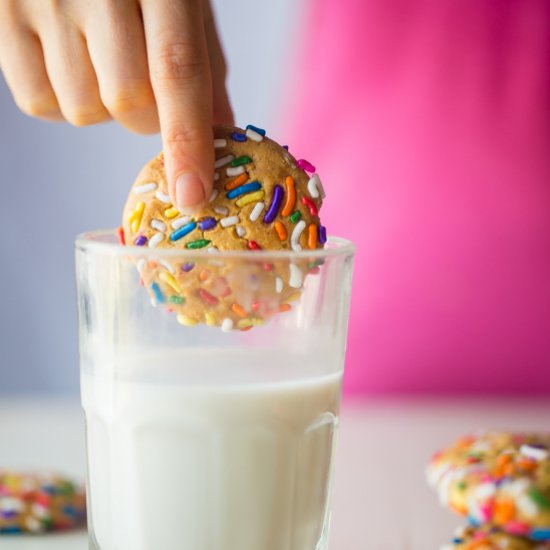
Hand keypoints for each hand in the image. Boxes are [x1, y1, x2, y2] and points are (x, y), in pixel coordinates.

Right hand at [0, 0, 232, 211]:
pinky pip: (38, 102)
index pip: (177, 71)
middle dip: (146, 117)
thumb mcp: (181, 0)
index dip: (187, 140)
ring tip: (98, 57)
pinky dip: (60, 97)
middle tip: (143, 82)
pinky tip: (66, 58)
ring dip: (102, 105)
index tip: (192, 196)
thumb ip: (202, 63)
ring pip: (83, 110)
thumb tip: (223, 132)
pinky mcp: (0, 17)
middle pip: (128, 102)